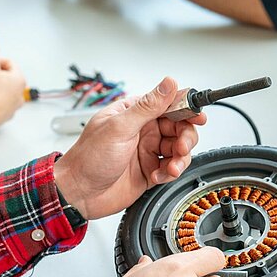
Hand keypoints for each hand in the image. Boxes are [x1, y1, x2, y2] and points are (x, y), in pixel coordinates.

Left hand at [54, 77, 205, 220]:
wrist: (79, 193)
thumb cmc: (89, 158)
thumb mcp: (120, 127)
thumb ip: (148, 106)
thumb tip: (168, 83)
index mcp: (135, 113)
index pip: (168, 104)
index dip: (186, 109)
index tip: (197, 117)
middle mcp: (143, 130)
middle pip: (179, 128)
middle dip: (185, 138)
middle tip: (181, 147)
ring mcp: (147, 151)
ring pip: (178, 149)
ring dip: (180, 158)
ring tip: (170, 166)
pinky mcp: (150, 171)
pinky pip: (171, 168)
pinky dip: (170, 173)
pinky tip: (157, 176)